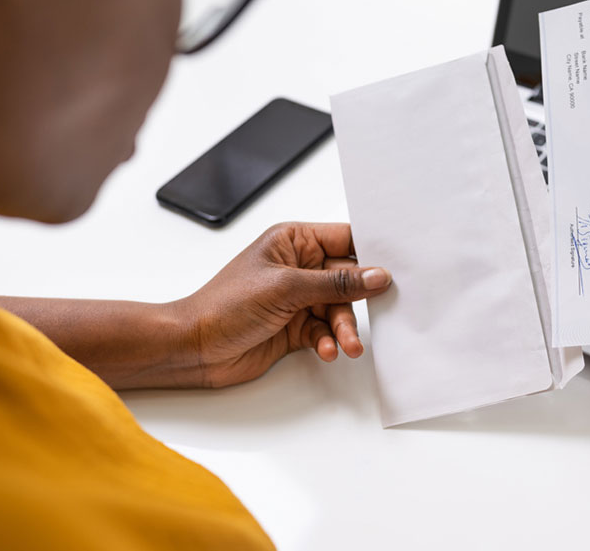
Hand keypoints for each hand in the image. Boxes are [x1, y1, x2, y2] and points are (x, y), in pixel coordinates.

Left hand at [171, 222, 390, 387]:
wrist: (193, 347)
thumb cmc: (223, 305)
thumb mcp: (286, 288)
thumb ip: (335, 283)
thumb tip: (376, 275)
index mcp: (293, 241)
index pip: (345, 239)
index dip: (371, 253)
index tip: (395, 268)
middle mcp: (298, 267)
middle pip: (348, 279)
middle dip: (358, 300)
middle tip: (375, 314)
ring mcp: (296, 298)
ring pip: (338, 309)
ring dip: (344, 328)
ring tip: (346, 344)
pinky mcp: (295, 326)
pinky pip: (325, 331)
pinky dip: (328, 341)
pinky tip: (324, 349)